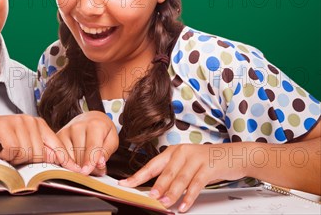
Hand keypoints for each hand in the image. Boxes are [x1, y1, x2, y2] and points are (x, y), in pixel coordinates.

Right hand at [0, 114, 80, 170]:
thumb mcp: (22, 146)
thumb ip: (40, 151)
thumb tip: (61, 161)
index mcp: (39, 125)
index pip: (57, 145)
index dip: (66, 160)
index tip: (79, 172)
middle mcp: (30, 120)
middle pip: (40, 154)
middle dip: (26, 161)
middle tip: (13, 155)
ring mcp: (18, 121)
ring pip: (27, 153)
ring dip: (14, 159)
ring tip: (6, 151)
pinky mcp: (4, 125)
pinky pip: (13, 150)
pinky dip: (5, 156)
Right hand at [57, 111, 118, 175]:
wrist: (90, 119)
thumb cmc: (102, 130)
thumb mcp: (112, 139)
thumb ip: (107, 152)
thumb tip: (99, 163)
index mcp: (94, 125)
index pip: (92, 146)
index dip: (90, 161)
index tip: (86, 172)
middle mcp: (78, 126)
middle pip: (80, 155)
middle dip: (86, 167)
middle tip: (94, 167)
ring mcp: (66, 131)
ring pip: (69, 157)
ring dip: (77, 166)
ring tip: (85, 162)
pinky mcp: (58, 137)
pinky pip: (60, 156)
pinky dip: (68, 163)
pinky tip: (75, 160)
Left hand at [119, 143, 245, 211]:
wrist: (232, 155)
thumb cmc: (206, 161)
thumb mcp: (186, 164)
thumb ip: (172, 174)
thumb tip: (156, 191)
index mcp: (173, 151)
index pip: (152, 165)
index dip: (139, 175)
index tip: (126, 183)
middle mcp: (182, 152)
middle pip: (165, 172)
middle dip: (156, 186)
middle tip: (148, 197)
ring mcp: (195, 159)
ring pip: (179, 178)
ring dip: (171, 193)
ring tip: (164, 203)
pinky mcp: (207, 167)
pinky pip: (195, 184)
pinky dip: (188, 197)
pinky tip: (183, 205)